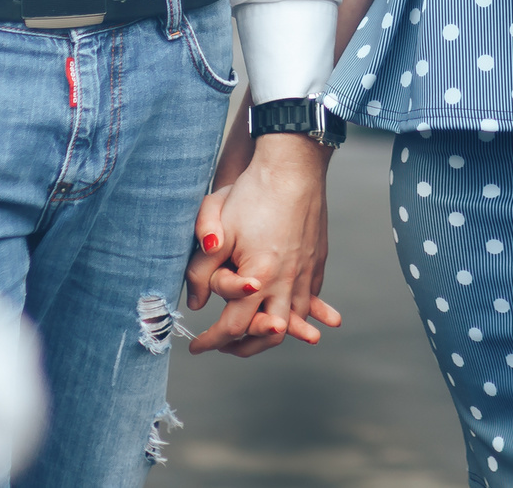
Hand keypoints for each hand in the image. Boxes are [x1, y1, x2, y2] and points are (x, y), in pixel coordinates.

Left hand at [183, 137, 341, 355]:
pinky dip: (301, 313)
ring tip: (254, 331)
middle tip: (224, 344)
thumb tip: (194, 302)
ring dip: (273, 333)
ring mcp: (307, 272)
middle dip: (244, 347)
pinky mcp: (318, 260)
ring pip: (295, 321)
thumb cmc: (253, 195)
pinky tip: (288, 310)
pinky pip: (310, 298)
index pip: (234, 327)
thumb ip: (202, 271)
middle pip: (270, 334)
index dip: (212, 341)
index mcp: (260, 278)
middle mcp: (288, 281)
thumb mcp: (218, 231)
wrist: (293, 166)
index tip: (197, 345)